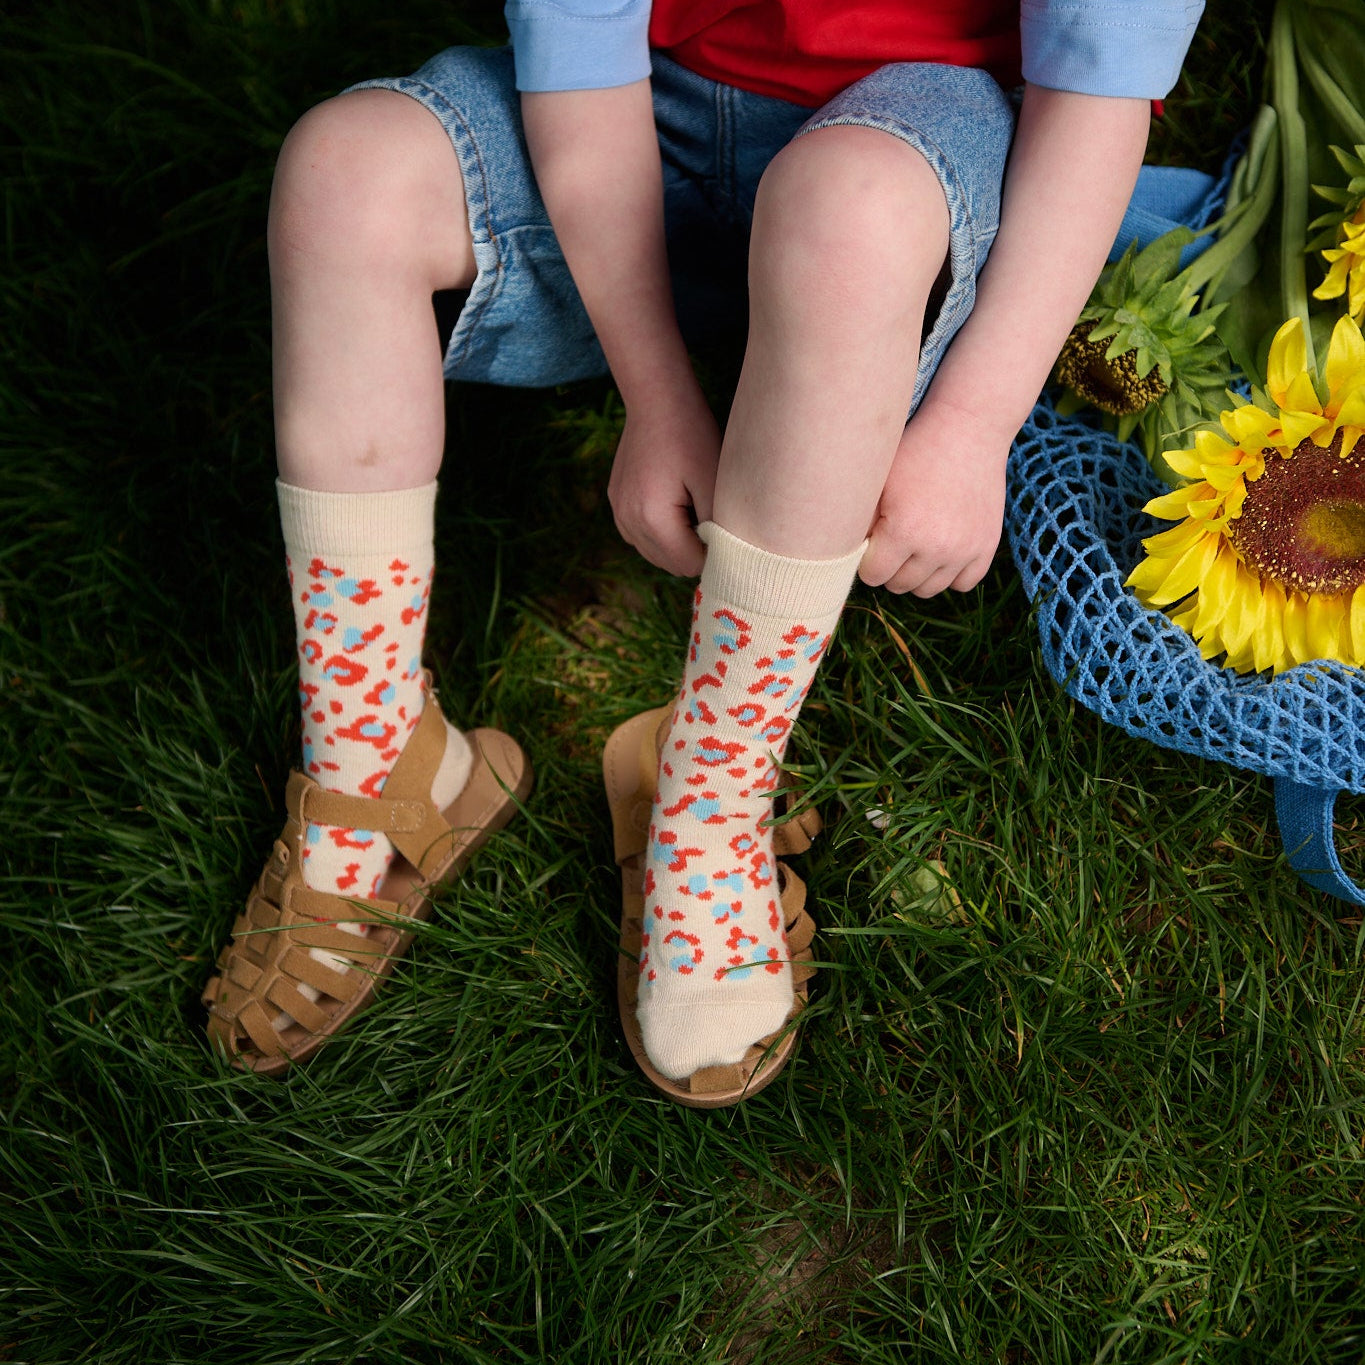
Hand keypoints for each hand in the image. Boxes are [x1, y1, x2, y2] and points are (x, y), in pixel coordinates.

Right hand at [607, 380, 720, 575]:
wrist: (656, 400)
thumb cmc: (692, 436)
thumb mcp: (714, 483)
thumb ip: (716, 529)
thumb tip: (718, 561)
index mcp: (653, 519)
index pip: (690, 565)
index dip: (712, 552)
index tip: (722, 524)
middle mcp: (629, 521)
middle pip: (671, 564)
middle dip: (693, 549)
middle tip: (708, 512)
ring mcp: (618, 513)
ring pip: (655, 554)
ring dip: (676, 542)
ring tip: (690, 505)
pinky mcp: (615, 503)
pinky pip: (640, 536)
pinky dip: (659, 531)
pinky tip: (673, 503)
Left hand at [859, 398, 1008, 596]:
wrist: (967, 428)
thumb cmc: (914, 451)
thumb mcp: (877, 483)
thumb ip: (860, 524)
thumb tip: (845, 559)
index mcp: (903, 532)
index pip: (873, 575)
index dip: (867, 559)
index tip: (871, 542)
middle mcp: (937, 547)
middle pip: (900, 585)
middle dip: (890, 567)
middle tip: (892, 541)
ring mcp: (965, 550)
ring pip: (929, 589)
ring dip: (917, 573)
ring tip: (914, 546)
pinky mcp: (987, 546)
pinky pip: (964, 583)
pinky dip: (950, 574)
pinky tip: (940, 553)